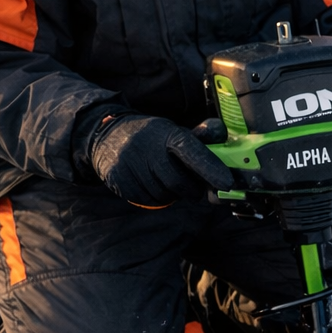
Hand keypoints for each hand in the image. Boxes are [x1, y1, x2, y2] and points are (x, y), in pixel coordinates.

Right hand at [88, 114, 234, 206]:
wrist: (104, 135)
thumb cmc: (151, 137)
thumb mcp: (173, 132)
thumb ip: (200, 138)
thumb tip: (221, 132)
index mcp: (166, 133)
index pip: (191, 150)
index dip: (211, 168)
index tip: (227, 184)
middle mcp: (147, 147)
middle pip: (180, 182)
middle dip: (191, 189)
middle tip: (191, 185)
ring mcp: (130, 164)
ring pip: (165, 195)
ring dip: (173, 194)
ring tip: (165, 179)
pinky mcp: (119, 180)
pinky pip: (149, 201)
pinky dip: (157, 198)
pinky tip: (151, 184)